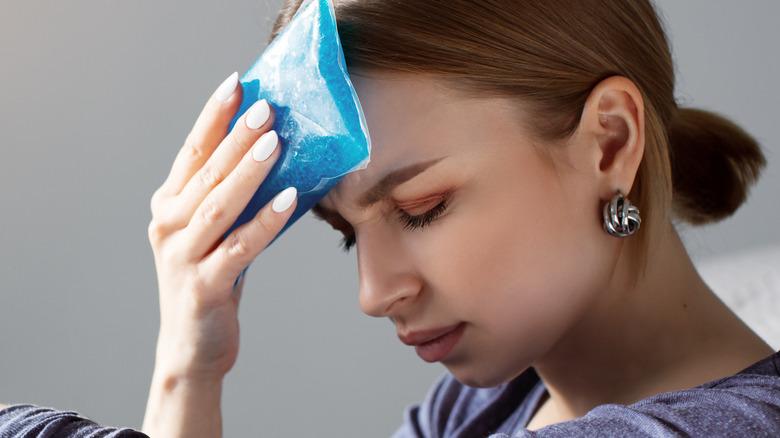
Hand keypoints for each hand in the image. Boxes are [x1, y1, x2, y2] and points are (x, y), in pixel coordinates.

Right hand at [144, 72, 296, 437]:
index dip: (214, 117)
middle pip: (206, 172)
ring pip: (219, 205)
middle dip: (236, 136)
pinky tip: (289, 199)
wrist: (192, 346)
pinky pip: (239, 247)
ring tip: (276, 142)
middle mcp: (167, 225)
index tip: (237, 83)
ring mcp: (181, 256)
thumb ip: (232, 198)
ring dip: (248, 172)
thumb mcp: (215, 233)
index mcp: (168, 206)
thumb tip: (277, 153)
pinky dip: (264, 222)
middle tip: (266, 107)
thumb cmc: (211, 279)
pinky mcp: (203, 286)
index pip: (192, 152)